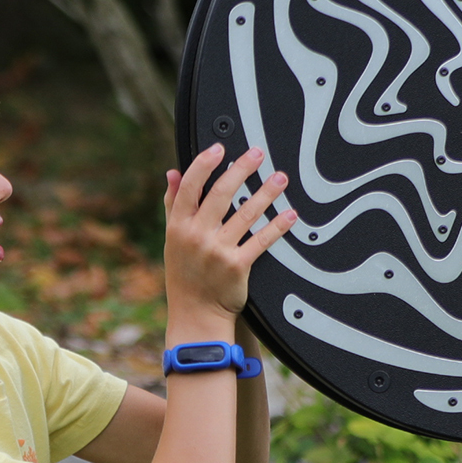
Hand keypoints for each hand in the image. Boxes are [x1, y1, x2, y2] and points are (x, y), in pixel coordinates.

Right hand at [163, 144, 295, 335]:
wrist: (196, 314)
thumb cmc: (185, 274)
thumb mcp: (172, 239)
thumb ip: (173, 204)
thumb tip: (173, 173)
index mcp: (178, 226)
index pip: (190, 187)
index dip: (204, 164)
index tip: (219, 148)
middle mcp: (197, 236)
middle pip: (221, 194)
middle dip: (241, 169)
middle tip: (257, 154)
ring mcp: (217, 251)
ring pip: (245, 214)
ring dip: (266, 192)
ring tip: (279, 177)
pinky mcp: (238, 266)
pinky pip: (262, 240)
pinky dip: (277, 226)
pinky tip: (289, 214)